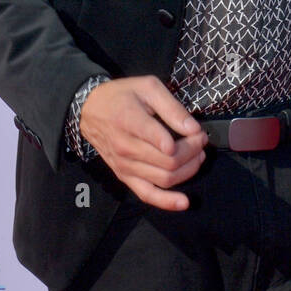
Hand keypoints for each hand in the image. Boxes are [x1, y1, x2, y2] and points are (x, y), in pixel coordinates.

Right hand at [80, 76, 207, 209]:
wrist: (89, 110)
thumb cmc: (121, 96)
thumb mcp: (148, 87)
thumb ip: (171, 107)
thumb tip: (193, 128)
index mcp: (130, 123)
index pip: (166, 144)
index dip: (190, 141)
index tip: (198, 132)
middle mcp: (126, 149)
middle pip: (169, 163)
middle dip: (193, 153)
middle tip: (200, 140)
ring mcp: (124, 166)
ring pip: (164, 179)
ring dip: (188, 170)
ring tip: (197, 156)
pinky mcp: (124, 177)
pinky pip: (147, 194)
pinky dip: (166, 201)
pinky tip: (183, 202)